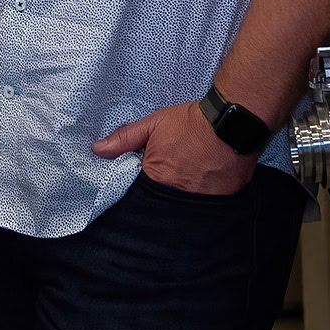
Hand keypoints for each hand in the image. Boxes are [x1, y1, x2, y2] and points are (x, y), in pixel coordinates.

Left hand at [92, 100, 257, 195]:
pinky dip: (204, 198)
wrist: (232, 122)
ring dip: (184, 198)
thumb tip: (97, 149)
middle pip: (164, 204)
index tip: (145, 181)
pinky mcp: (223, 202)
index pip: (141, 195)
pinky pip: (207, 206)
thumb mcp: (153, 125)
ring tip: (189, 180)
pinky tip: (206, 185)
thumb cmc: (191, 123)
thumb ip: (124, 139)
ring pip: (186, 208)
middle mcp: (178, 196)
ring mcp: (202, 202)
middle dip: (163, 196)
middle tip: (172, 178)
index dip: (141, 190)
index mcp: (158, 180)